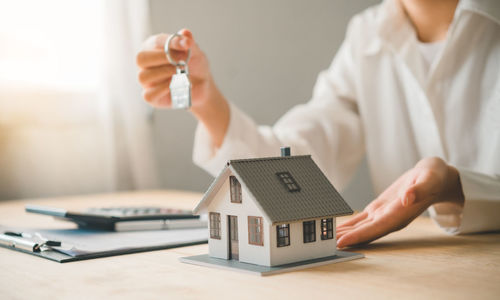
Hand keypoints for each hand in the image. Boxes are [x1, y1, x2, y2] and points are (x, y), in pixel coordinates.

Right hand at [137, 29, 209, 108]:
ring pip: (143, 76)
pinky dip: (164, 90)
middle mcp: (146, 63)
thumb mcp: (196, 53)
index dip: (170, 42)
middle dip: (162, 58)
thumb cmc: (194, 66)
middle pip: (141, 58)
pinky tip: (176, 86)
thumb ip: (189, 44)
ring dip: (164, 74)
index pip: (156, 41)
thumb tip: (185, 33)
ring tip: (181, 73)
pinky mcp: (150, 96)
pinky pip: (149, 94)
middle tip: (181, 61)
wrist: (202, 86)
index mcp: (153, 47)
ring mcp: (146, 81)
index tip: (187, 44)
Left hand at [336, 157, 463, 247]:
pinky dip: (348, 225)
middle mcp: (390, 219)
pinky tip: (336, 228)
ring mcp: (383, 215)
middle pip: (365, 233)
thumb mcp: (430, 179)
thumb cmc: (434, 178)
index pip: (376, 228)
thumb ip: (419, 189)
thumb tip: (408, 197)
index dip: (359, 236)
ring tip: (325, 239)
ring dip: (344, 234)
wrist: (435, 178)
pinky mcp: (378, 209)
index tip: (342, 242)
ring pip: (360, 228)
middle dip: (346, 240)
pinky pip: (361, 219)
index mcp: (400, 214)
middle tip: (325, 245)